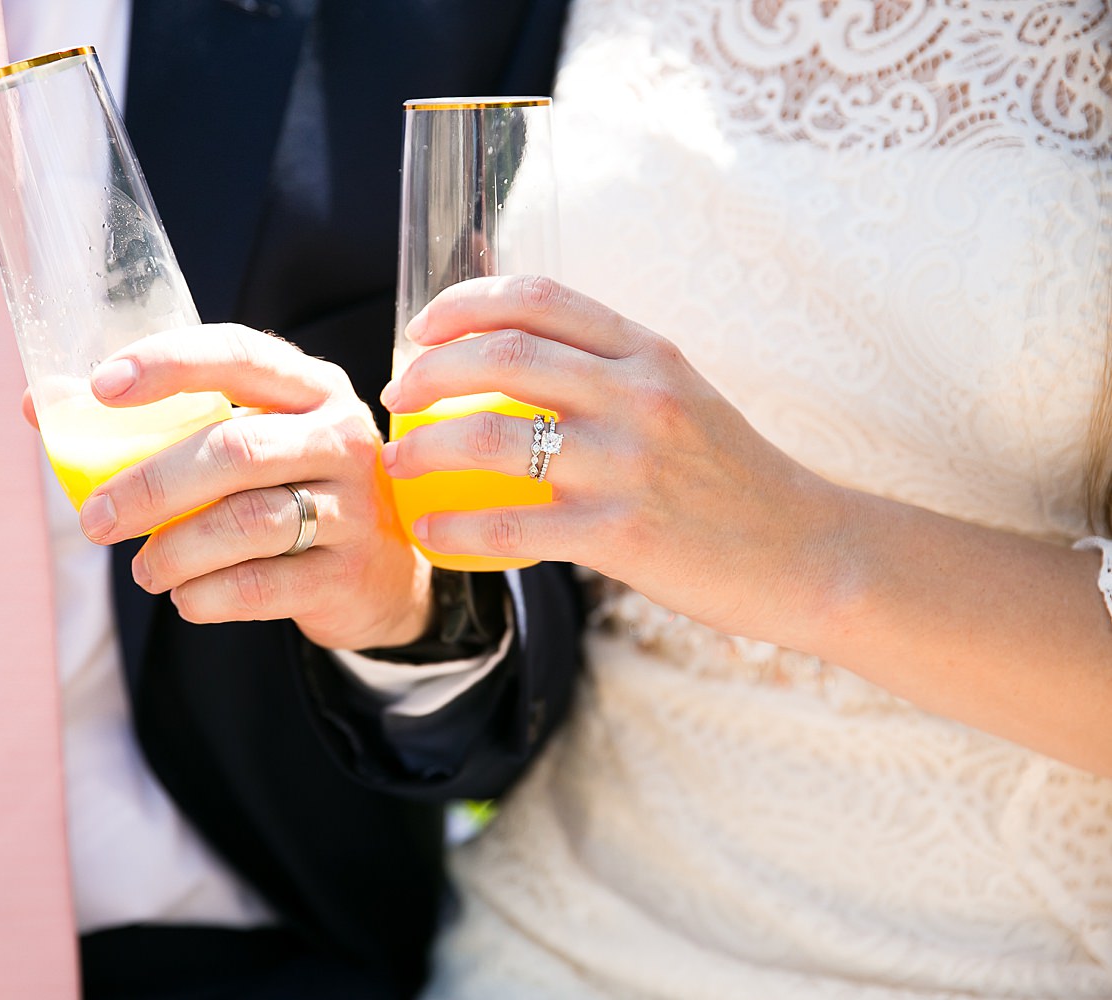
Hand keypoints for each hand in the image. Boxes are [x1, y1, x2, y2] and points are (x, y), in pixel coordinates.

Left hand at [71, 324, 432, 650]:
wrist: (379, 571)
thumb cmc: (287, 489)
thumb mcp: (241, 440)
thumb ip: (152, 421)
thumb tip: (39, 404)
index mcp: (308, 386)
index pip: (237, 355)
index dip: (168, 365)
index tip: (101, 387)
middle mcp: (340, 434)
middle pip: (234, 449)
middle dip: (149, 485)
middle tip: (93, 518)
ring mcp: (353, 505)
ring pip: (246, 522)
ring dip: (174, 550)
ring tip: (142, 570)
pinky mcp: (348, 571)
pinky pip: (262, 585)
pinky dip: (207, 595)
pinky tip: (185, 597)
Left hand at [380, 275, 850, 642]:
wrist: (810, 554)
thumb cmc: (734, 480)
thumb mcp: (682, 397)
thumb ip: (609, 373)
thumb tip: (515, 361)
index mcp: (648, 352)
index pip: (538, 298)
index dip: (462, 303)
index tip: (420, 329)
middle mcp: (638, 395)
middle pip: (500, 355)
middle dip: (427, 371)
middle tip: (397, 397)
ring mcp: (630, 464)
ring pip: (492, 438)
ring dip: (426, 449)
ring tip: (400, 464)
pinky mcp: (622, 533)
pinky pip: (511, 523)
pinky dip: (455, 525)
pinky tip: (431, 530)